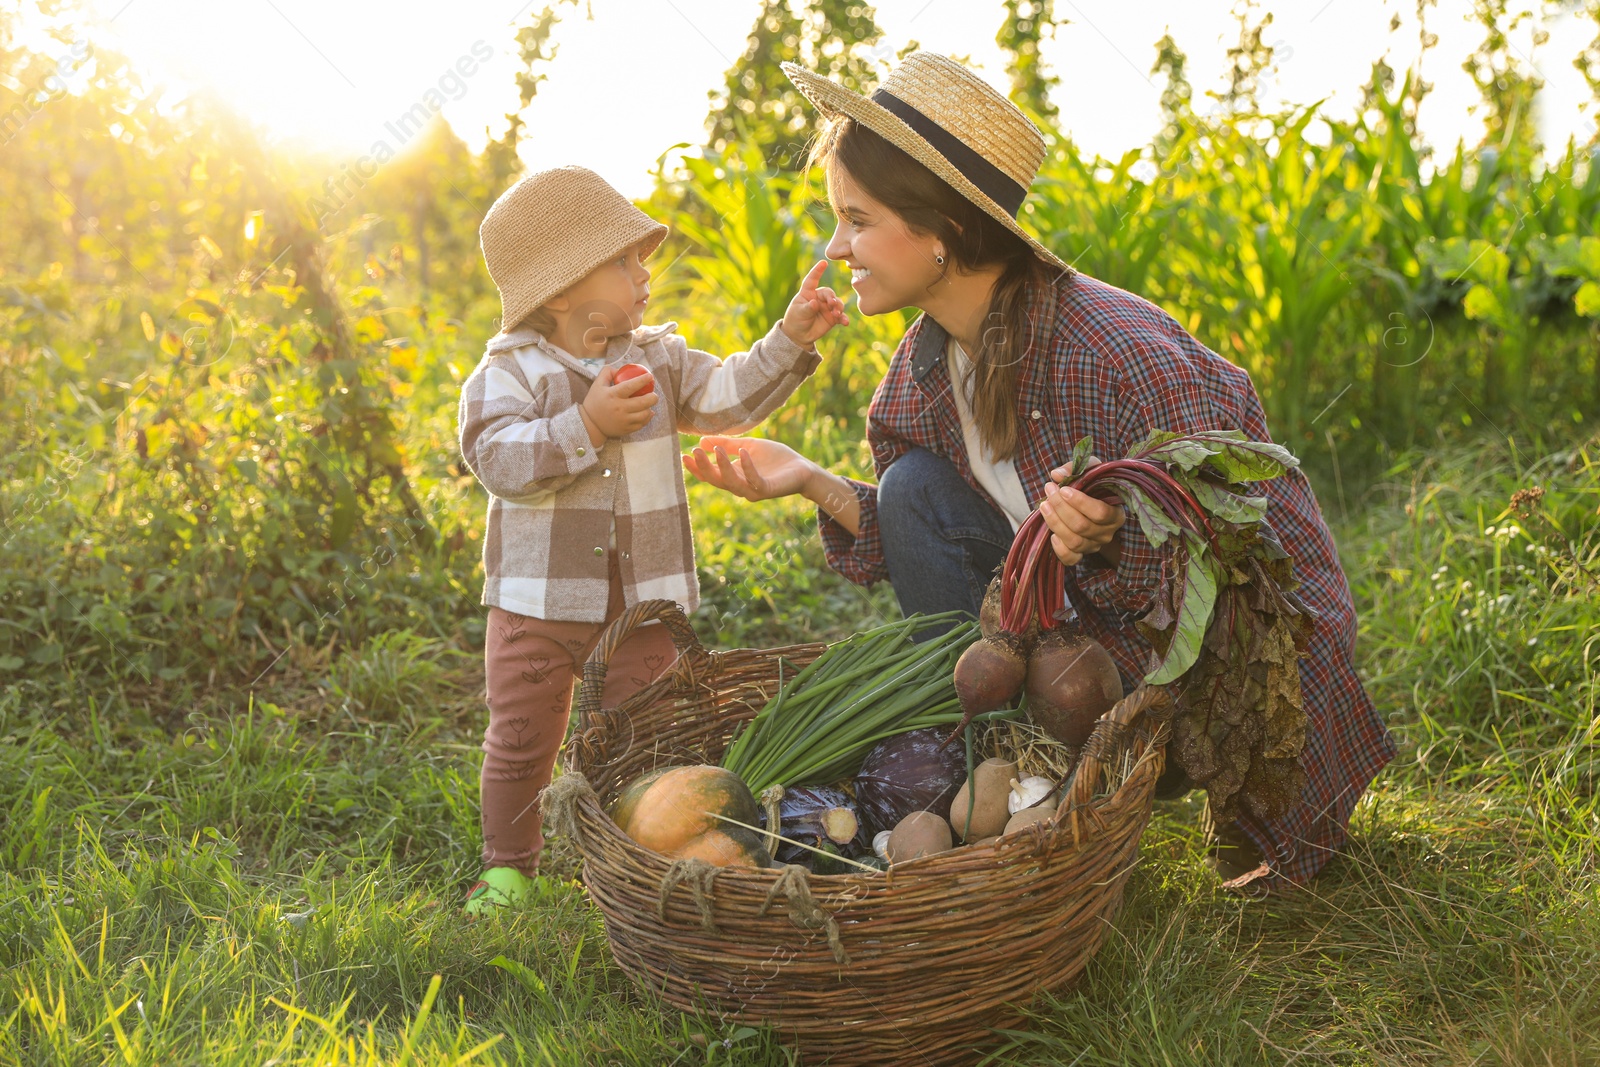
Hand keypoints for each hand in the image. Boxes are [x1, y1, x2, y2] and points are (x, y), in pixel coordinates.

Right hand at [581, 364, 656, 440]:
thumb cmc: (594, 401)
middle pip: (642, 402)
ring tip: (649, 404)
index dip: (642, 380)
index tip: (650, 376)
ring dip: (650, 408)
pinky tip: (648, 412)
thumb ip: (607, 373)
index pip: (630, 386)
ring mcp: (624, 420)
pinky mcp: (626, 429)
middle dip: (653, 397)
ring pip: (644, 414)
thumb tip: (620, 369)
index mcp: (612, 395)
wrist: (589, 424)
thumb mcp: (597, 384)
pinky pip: (641, 423)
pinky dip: (647, 417)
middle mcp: (619, 408)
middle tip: (654, 394)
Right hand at [681, 435, 815, 501]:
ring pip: (731, 482)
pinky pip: (754, 480)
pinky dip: (747, 466)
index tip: (684, 455)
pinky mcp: (768, 489)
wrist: (802, 469)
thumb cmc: (775, 459)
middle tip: (693, 452)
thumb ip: (727, 445)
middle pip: (716, 480)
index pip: (710, 475)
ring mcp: (753, 490)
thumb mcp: (748, 446)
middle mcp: (741, 487)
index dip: (696, 468)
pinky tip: (742, 451)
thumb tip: (702, 440)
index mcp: (734, 477)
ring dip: (721, 466)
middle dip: (703, 468)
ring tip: (715, 450)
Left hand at [778, 260, 848, 346]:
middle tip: (832, 303)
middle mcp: (818, 298)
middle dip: (831, 297)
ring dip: (839, 307)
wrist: (800, 335)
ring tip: (836, 314)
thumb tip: (815, 303)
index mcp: (807, 293)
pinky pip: (841, 316)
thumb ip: (807, 308)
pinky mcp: (833, 317)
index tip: (823, 262)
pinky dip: (844, 318)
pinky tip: (845, 322)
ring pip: (837, 303)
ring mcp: (827, 307)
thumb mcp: (798, 313)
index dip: (817, 271)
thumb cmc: (795, 320)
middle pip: (828, 293)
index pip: (812, 280)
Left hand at [1039, 456, 1125, 566]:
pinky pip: (1070, 559)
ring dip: (1055, 523)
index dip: (1080, 502)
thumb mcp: (1088, 470)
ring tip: (1044, 504)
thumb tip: (1057, 475)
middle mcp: (1107, 533)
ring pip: (1074, 541)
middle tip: (1049, 490)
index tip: (1063, 489)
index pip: (1100, 513)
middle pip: (1082, 526)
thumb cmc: (1092, 484)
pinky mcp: (1081, 554)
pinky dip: (1059, 548)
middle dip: (1061, 507)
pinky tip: (1051, 534)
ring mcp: (1094, 545)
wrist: (1090, 501)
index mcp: (1116, 514)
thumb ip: (1074, 468)